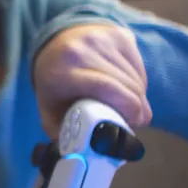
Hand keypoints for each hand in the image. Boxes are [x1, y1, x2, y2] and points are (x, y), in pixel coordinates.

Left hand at [33, 23, 150, 137]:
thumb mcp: (48, 105)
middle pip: (126, 85)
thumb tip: (79, 152)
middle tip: (136, 120)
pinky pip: (140, 65)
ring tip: (131, 105)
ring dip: (139, 95)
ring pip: (136, 76)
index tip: (134, 123)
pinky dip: (140, 80)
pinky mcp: (119, 34)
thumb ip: (59, 130)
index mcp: (62, 71)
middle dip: (137, 107)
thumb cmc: (54, 80)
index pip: (107, 88)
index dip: (127, 108)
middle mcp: (83, 50)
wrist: (57, 40)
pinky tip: (129, 87)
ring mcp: (103, 39)